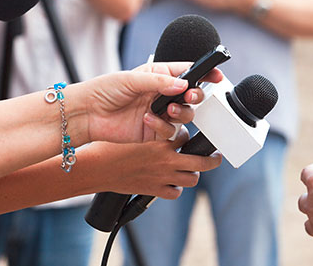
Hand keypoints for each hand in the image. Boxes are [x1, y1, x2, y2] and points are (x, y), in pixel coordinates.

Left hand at [82, 62, 222, 144]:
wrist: (87, 114)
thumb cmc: (105, 90)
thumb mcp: (132, 79)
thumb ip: (160, 81)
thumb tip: (183, 84)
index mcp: (158, 75)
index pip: (187, 72)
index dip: (204, 73)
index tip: (216, 75)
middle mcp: (162, 94)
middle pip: (192, 94)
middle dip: (196, 95)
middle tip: (190, 95)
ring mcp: (160, 113)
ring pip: (185, 114)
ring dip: (182, 111)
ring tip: (168, 109)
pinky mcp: (154, 130)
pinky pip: (170, 131)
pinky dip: (163, 126)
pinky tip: (148, 120)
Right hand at [84, 127, 222, 198]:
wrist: (96, 169)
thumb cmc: (111, 146)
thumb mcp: (135, 129)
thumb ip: (152, 127)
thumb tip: (161, 121)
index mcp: (163, 140)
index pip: (187, 135)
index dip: (187, 136)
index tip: (188, 136)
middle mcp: (167, 159)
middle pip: (202, 161)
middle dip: (212, 160)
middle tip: (216, 157)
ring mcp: (163, 176)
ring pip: (192, 178)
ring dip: (193, 174)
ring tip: (193, 170)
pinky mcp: (155, 190)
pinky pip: (175, 192)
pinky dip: (176, 189)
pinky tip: (172, 183)